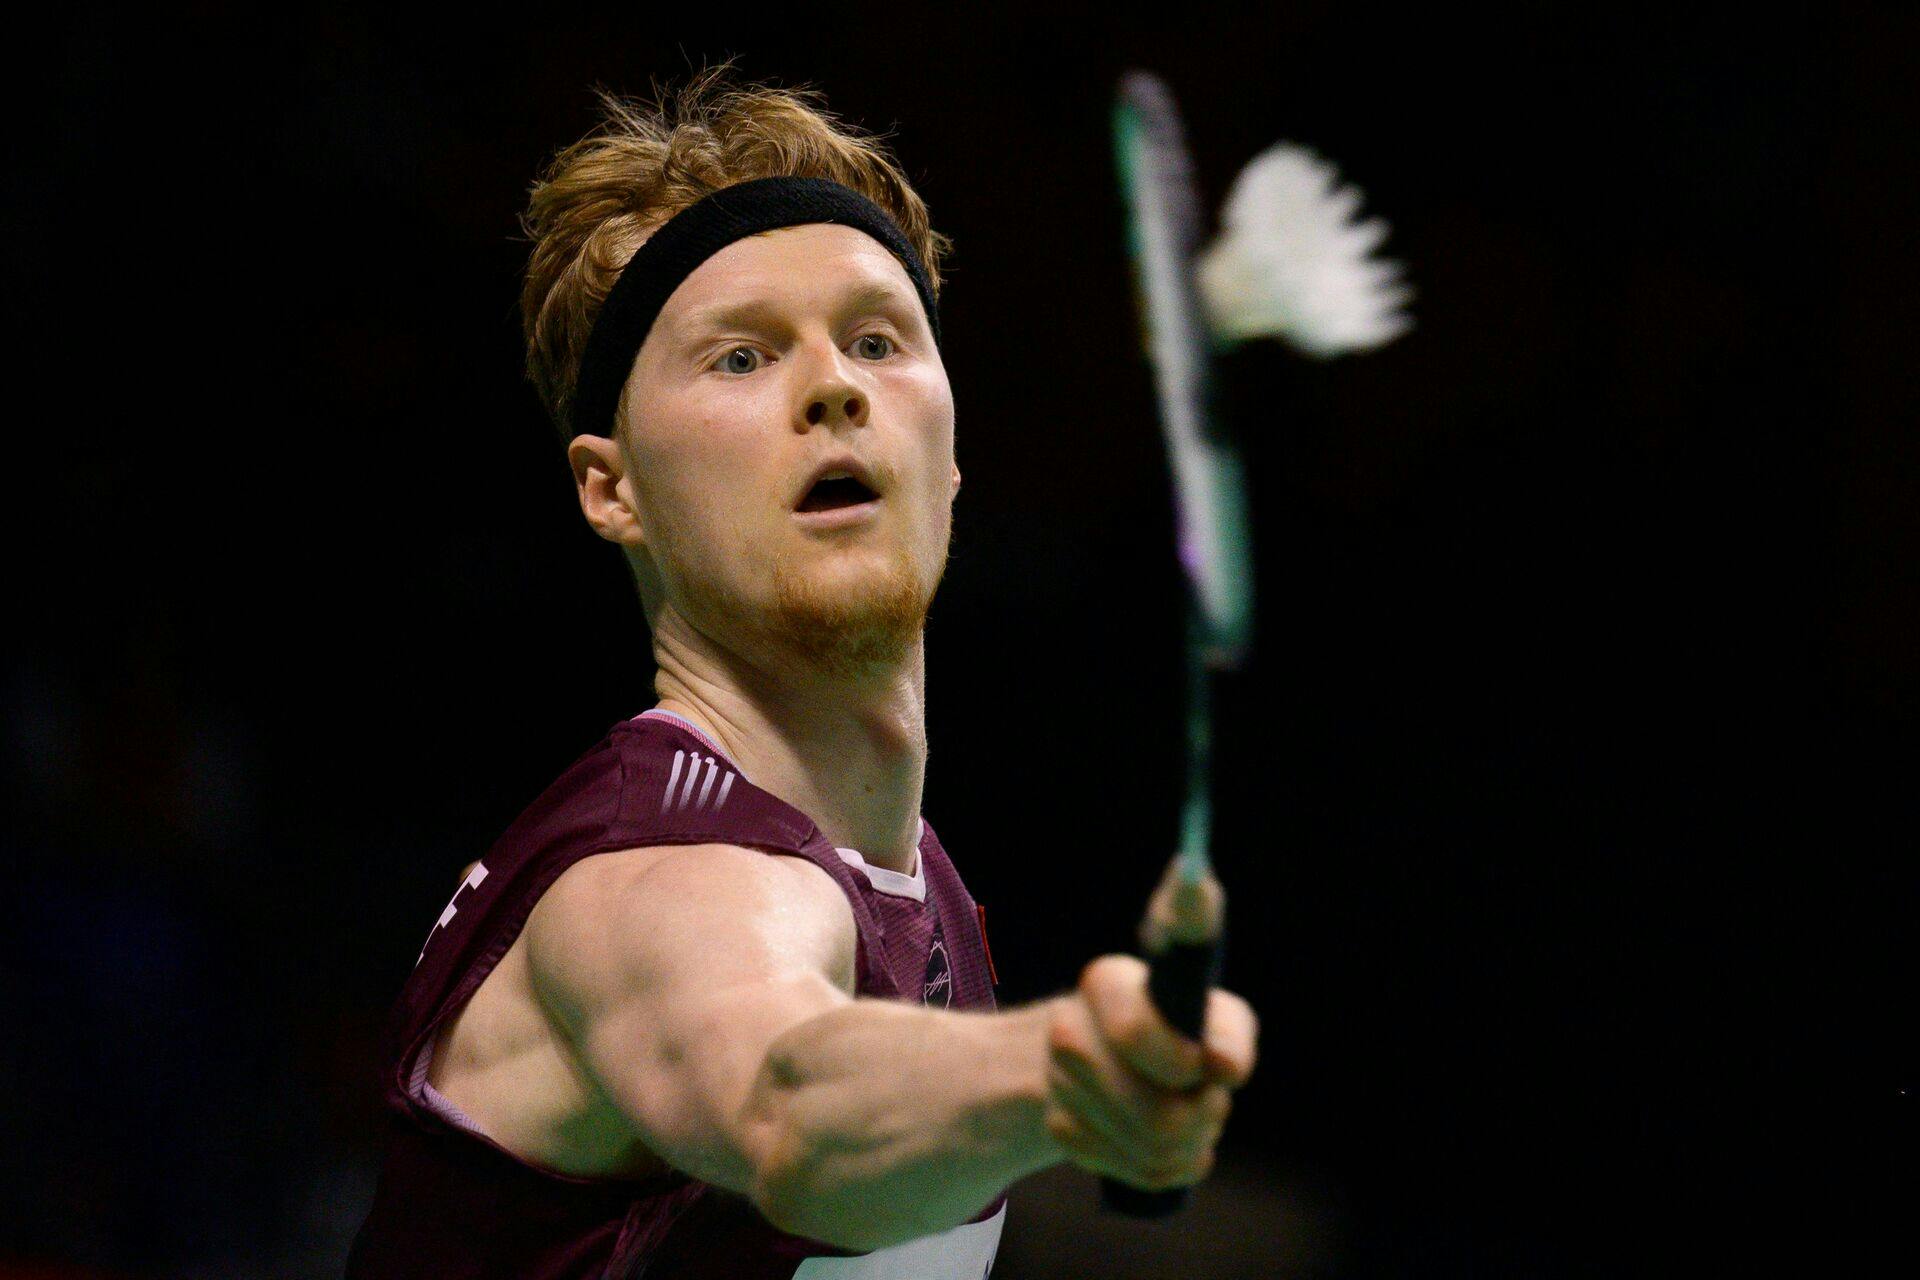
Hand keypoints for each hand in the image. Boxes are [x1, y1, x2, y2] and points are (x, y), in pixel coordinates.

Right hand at [1042, 955, 1258, 1190]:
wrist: (1108, 1047)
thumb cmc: (1174, 1025)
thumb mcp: (1209, 1012)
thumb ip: (1227, 1031)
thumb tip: (1224, 1066)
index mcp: (1105, 985)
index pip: (1133, 1032)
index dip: (1181, 1064)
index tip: (1202, 1069)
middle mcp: (1069, 1030)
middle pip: (1158, 1115)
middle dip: (1205, 1117)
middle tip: (1213, 1099)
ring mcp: (1059, 1084)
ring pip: (1154, 1151)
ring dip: (1192, 1143)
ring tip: (1198, 1119)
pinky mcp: (1062, 1131)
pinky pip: (1140, 1172)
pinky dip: (1171, 1165)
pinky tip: (1173, 1141)